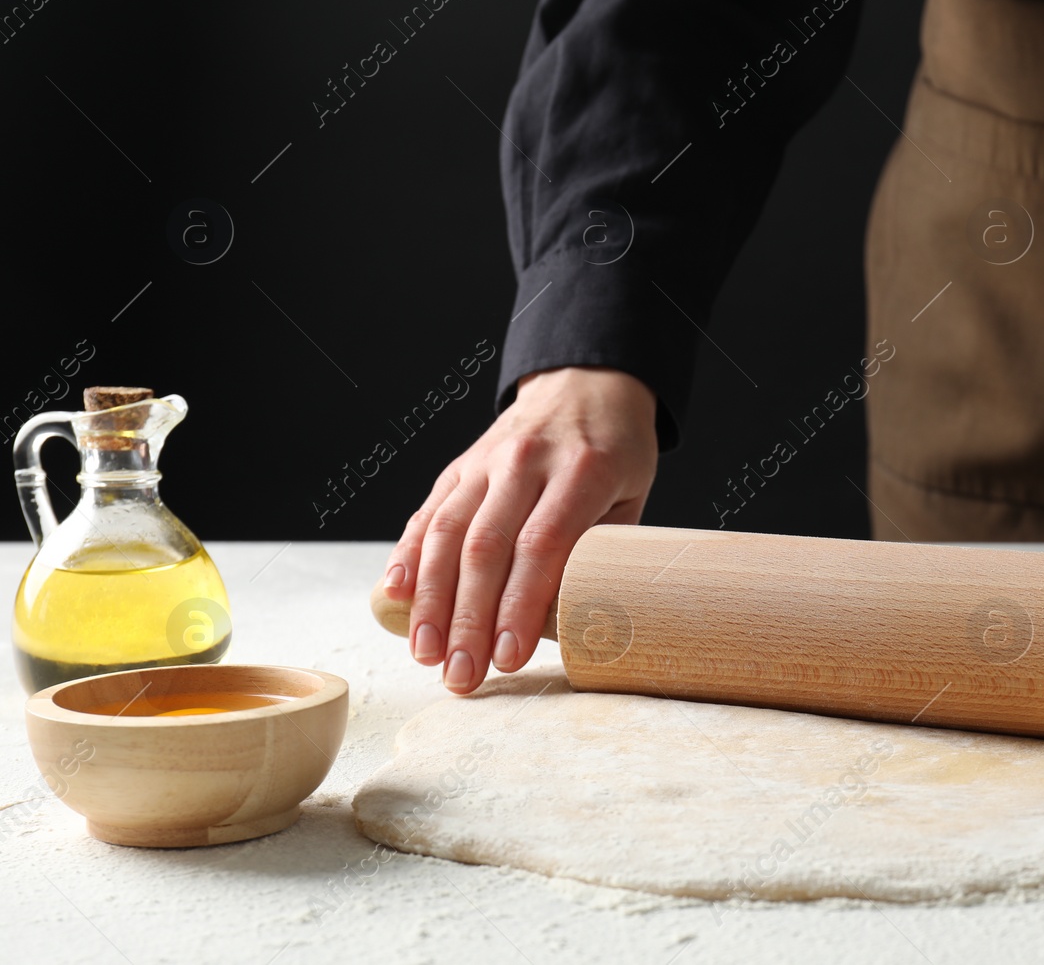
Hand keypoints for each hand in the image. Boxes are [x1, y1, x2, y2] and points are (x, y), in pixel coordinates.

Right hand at [379, 366, 657, 693]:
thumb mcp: (634, 493)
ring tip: (427, 652)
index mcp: (582, 470)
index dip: (521, 605)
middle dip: (469, 619)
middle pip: (488, 547)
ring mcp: (487, 461)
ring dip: (432, 599)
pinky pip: (429, 512)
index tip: (509, 656)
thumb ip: (606, 549)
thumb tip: (582, 620)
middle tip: (462, 675)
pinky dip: (409, 555)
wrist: (587, 380)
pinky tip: (396, 595)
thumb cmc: (617, 450)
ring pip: (449, 532)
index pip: (543, 545)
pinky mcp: (459, 466)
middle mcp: (527, 462)